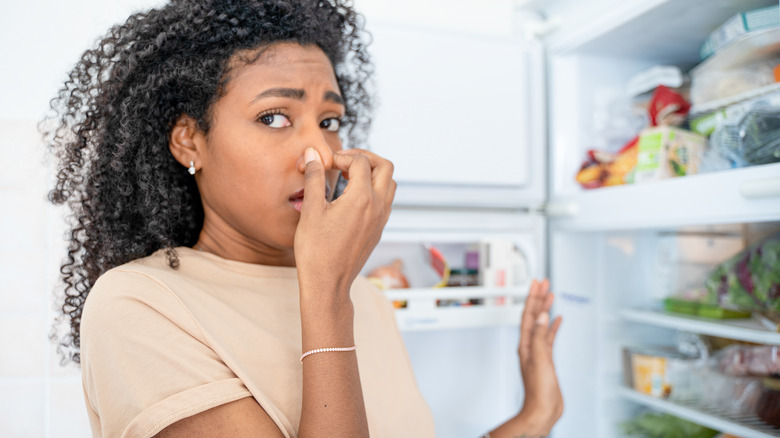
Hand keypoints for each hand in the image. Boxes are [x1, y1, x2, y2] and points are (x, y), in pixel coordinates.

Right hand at [293, 148, 395, 299]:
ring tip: (349, 176)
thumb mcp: (311, 210)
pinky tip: (353, 197)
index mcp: (362, 198)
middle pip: (385, 167)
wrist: (328, 284)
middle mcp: (377, 207)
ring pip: (389, 184)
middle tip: (345, 160)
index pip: (360, 162)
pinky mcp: (378, 230)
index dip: (342, 156)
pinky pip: (385, 201)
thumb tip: (313, 155)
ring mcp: (381, 219)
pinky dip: (374, 190)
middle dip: (366, 157)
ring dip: (373, 173)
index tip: (326, 163)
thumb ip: (314, 178)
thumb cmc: (316, 251)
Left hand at [517, 279, 562, 432]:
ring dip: (545, 309)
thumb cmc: (538, 390)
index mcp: (526, 344)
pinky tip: (558, 320)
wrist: (543, 410)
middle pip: (534, 316)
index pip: (528, 315)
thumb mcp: (540, 360)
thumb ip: (540, 337)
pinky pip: (549, 337)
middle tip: (544, 282)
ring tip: (550, 295)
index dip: (533, 298)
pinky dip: (553, 326)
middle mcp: (530, 345)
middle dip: (538, 298)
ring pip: (542, 324)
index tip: (537, 283)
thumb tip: (543, 316)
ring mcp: (538, 351)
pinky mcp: (547, 359)